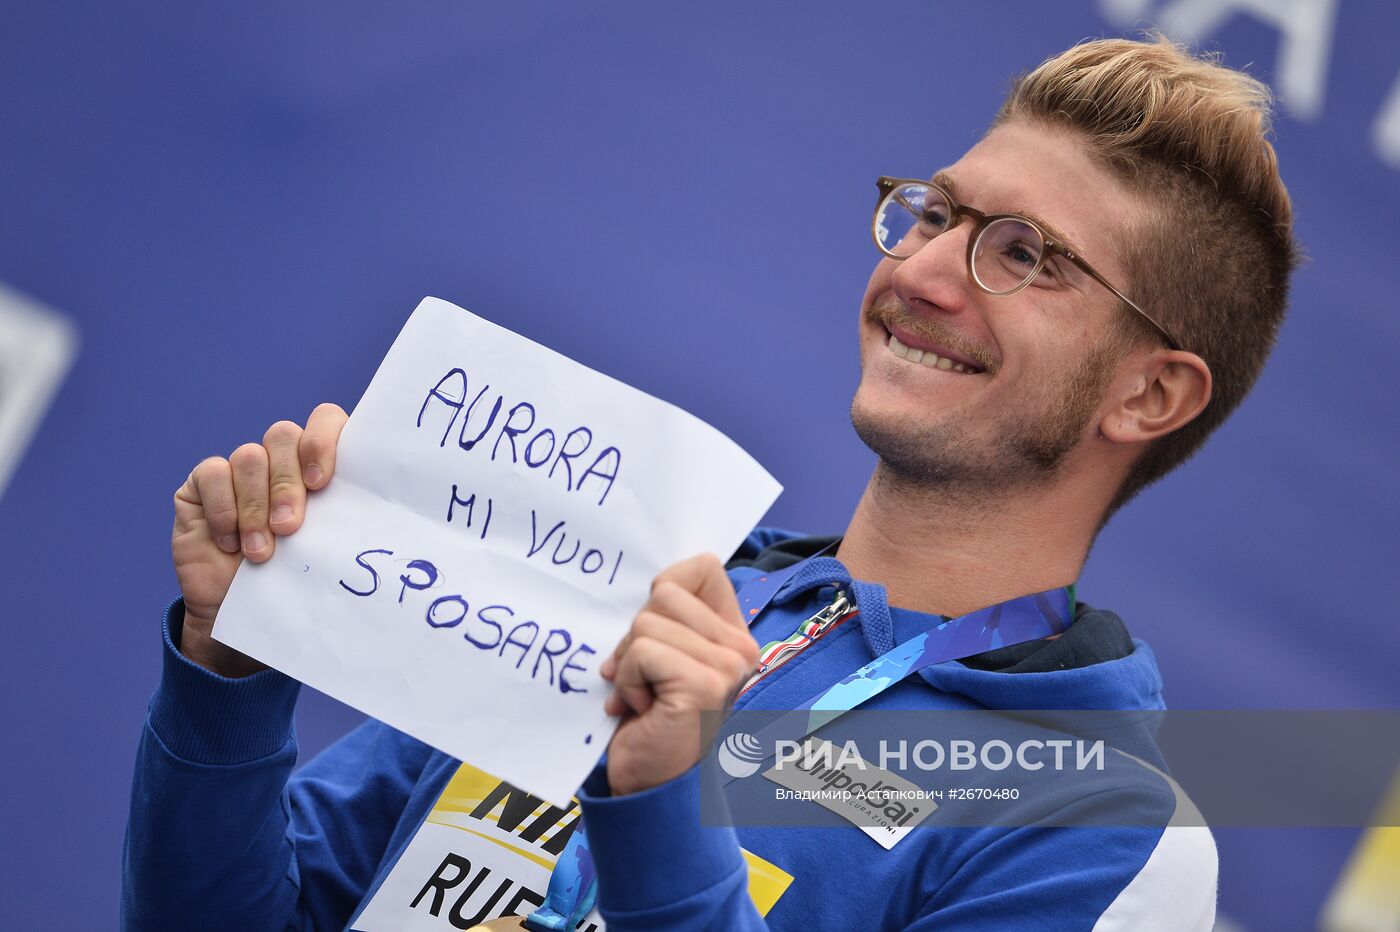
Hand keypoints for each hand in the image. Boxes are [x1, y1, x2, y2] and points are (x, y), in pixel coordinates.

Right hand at [171, 403, 347, 676]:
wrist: (241, 612)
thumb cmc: (292, 576)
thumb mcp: (323, 546)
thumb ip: (341, 516)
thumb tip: (373, 509)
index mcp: (316, 463)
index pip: (325, 421)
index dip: (323, 440)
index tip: (322, 482)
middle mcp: (279, 458)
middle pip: (284, 436)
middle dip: (287, 484)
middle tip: (290, 528)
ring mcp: (240, 467)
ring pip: (250, 457)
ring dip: (256, 508)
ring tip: (261, 551)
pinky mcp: (204, 483)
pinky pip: (213, 474)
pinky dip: (224, 509)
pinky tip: (229, 541)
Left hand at [600, 554, 759, 795]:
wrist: (653, 786)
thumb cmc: (651, 718)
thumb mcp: (661, 655)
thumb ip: (663, 618)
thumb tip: (637, 588)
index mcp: (734, 633)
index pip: (703, 566)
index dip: (664, 588)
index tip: (653, 633)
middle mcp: (740, 647)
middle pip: (665, 591)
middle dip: (636, 634)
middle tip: (642, 677)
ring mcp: (727, 666)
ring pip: (647, 622)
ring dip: (629, 663)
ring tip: (643, 696)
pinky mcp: (704, 685)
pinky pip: (641, 652)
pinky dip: (627, 683)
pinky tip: (641, 709)